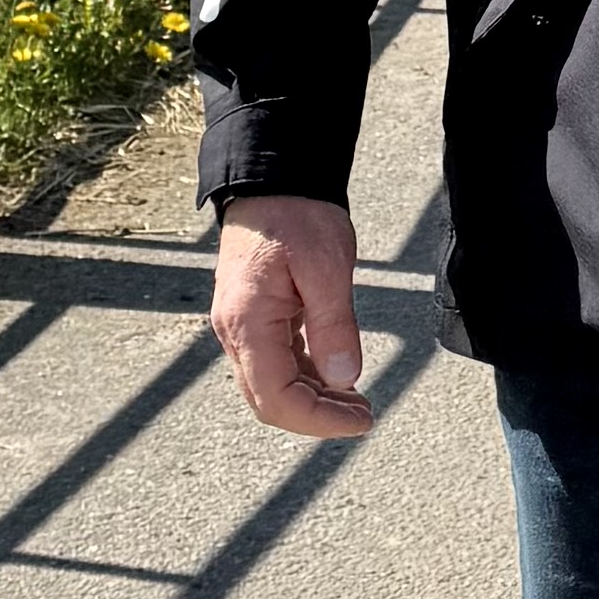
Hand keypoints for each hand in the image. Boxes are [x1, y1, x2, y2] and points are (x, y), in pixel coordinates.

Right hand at [211, 193, 371, 439]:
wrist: (272, 178)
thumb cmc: (297, 214)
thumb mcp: (327, 265)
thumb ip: (334, 324)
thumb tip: (345, 379)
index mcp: (248, 324)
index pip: (277, 399)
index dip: (320, 420)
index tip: (362, 420)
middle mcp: (235, 332)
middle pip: (270, 401)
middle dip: (316, 416)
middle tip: (363, 415)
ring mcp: (240, 326)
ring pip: (271, 384)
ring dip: (312, 399)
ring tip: (357, 400)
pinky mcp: (253, 316)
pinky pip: (274, 361)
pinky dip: (305, 375)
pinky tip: (335, 373)